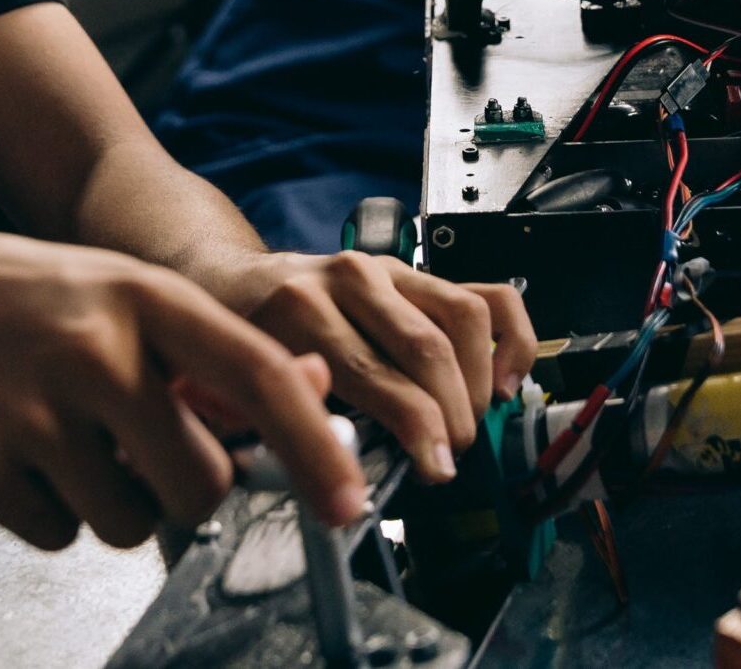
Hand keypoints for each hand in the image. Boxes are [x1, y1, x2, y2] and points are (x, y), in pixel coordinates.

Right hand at [0, 220, 369, 548]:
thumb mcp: (123, 294)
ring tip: (69, 438)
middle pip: (203, 485)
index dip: (315, 448)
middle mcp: (94, 352)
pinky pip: (60, 537)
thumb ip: (210, 349)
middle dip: (189, 490)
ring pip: (131, 522)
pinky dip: (52, 512)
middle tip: (146, 450)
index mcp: (143, 298)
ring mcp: (34, 415)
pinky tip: (22, 453)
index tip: (350, 501)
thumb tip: (315, 391)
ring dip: (115, 501)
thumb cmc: (22, 298)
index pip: (260, 378)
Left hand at [201, 251, 538, 483]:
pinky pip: (484, 294)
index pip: (371, 371)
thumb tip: (341, 459)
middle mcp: (346, 278)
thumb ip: (285, 418)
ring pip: (462, 317)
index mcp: (296, 308)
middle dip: (449, 417)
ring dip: (477, 383)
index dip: (413, 428)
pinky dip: (508, 339)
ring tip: (468, 427)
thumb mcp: (238, 388)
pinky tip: (503, 381)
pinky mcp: (415, 272)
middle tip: (448, 460)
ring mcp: (386, 269)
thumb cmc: (240, 341)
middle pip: (424, 348)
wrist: (232, 282)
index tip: (432, 470)